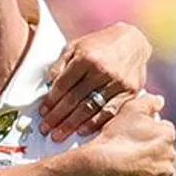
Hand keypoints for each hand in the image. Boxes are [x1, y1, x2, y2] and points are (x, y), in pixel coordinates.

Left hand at [40, 21, 149, 139]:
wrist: (133, 40)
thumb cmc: (99, 45)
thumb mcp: (75, 46)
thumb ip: (60, 64)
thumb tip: (48, 85)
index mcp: (86, 58)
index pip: (63, 85)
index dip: (51, 101)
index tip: (42, 113)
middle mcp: (101, 70)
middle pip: (74, 99)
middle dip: (57, 116)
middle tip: (45, 129)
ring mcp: (117, 82)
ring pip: (90, 107)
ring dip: (72, 124)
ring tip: (58, 135)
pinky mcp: (130, 91)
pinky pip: (110, 111)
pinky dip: (95, 122)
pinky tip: (82, 131)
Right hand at [83, 93, 175, 175]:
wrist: (102, 166)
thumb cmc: (116, 137)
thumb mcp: (131, 109)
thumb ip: (149, 101)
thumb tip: (160, 100)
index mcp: (167, 134)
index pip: (164, 130)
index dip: (149, 132)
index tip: (135, 135)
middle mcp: (171, 154)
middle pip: (163, 150)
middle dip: (151, 150)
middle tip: (130, 151)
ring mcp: (164, 173)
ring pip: (159, 168)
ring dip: (149, 167)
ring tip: (129, 166)